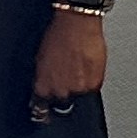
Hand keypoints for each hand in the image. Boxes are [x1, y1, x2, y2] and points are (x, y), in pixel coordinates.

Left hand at [29, 5, 106, 123]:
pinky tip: (86, 66)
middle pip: (61, 105)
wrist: (77, 24)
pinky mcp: (95, 84)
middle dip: (62, 96)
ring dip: (77, 87)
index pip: (41, 109)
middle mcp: (60, 91)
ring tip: (77, 68)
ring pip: (78, 97)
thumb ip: (43, 79)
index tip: (44, 113)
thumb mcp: (41, 59)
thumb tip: (43, 89)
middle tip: (66, 79)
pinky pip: (91, 89)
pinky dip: (90, 81)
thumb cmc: (58, 35)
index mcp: (43, 87)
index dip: (43, 111)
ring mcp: (79, 89)